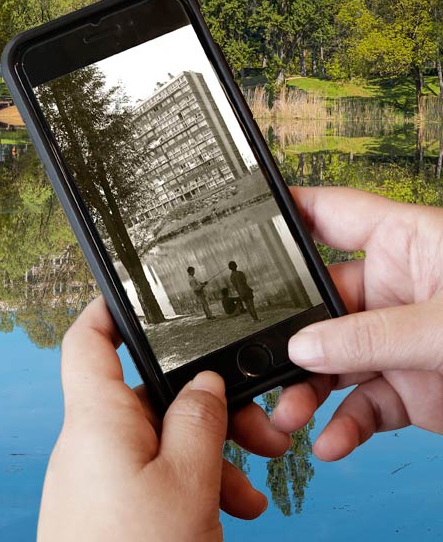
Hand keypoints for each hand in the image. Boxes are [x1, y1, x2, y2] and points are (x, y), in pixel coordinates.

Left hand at [38, 298, 290, 540]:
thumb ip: (198, 422)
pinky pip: (151, 476)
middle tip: (254, 426)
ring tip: (250, 489)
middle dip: (204, 405)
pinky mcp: (109, 509)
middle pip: (147, 394)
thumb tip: (203, 383)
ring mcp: (99, 476)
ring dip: (208, 454)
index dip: (107, 308)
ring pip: (159, 440)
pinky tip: (230, 509)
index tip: (138, 292)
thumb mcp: (185, 484)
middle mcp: (92, 441)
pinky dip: (191, 484)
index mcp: (97, 418)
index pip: (87, 339)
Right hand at [273, 186, 442, 460]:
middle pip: (319, 300)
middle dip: (287, 329)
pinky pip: (363, 405)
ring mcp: (399, 341)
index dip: (286, 209)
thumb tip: (304, 344)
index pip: (331, 213)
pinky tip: (331, 441)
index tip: (241, 215)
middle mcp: (395, 289)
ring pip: (332, 358)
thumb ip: (371, 335)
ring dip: (307, 387)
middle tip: (255, 349)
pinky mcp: (411, 389)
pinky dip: (343, 425)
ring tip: (289, 412)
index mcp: (406, 244)